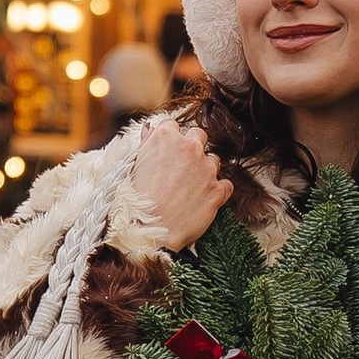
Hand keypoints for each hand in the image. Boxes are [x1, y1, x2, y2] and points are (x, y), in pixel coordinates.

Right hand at [121, 116, 230, 252]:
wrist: (148, 232)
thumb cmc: (134, 201)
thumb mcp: (133, 166)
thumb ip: (146, 145)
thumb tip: (150, 131)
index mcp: (166, 138)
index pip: (173, 125)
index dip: (169, 140)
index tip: (166, 152)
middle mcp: (190, 148)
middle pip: (198, 136)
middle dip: (191, 148)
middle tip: (180, 168)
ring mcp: (206, 169)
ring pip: (213, 159)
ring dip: (205, 170)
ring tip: (190, 188)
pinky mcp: (217, 190)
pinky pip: (225, 184)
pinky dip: (217, 191)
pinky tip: (203, 199)